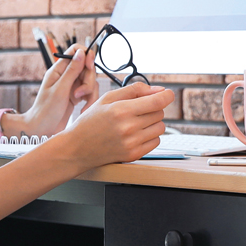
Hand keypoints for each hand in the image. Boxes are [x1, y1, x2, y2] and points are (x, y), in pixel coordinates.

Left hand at [16, 42, 97, 135]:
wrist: (41, 130)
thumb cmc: (45, 111)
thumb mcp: (60, 89)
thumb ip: (72, 71)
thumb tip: (81, 52)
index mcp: (58, 70)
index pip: (76, 51)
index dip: (86, 55)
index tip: (89, 65)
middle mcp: (66, 75)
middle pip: (87, 67)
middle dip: (88, 81)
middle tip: (80, 93)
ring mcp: (72, 86)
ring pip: (91, 81)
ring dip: (89, 93)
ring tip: (81, 104)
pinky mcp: (77, 96)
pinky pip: (90, 93)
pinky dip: (90, 100)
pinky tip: (83, 109)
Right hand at [50, 82, 174, 166]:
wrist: (77, 148)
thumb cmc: (91, 121)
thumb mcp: (107, 98)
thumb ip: (134, 90)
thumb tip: (159, 90)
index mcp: (121, 110)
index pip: (157, 101)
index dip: (167, 96)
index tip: (168, 94)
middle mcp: (128, 128)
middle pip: (160, 113)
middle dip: (153, 108)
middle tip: (137, 110)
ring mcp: (132, 143)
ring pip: (160, 127)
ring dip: (152, 123)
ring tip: (135, 123)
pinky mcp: (134, 155)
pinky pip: (156, 141)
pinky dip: (150, 136)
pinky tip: (135, 134)